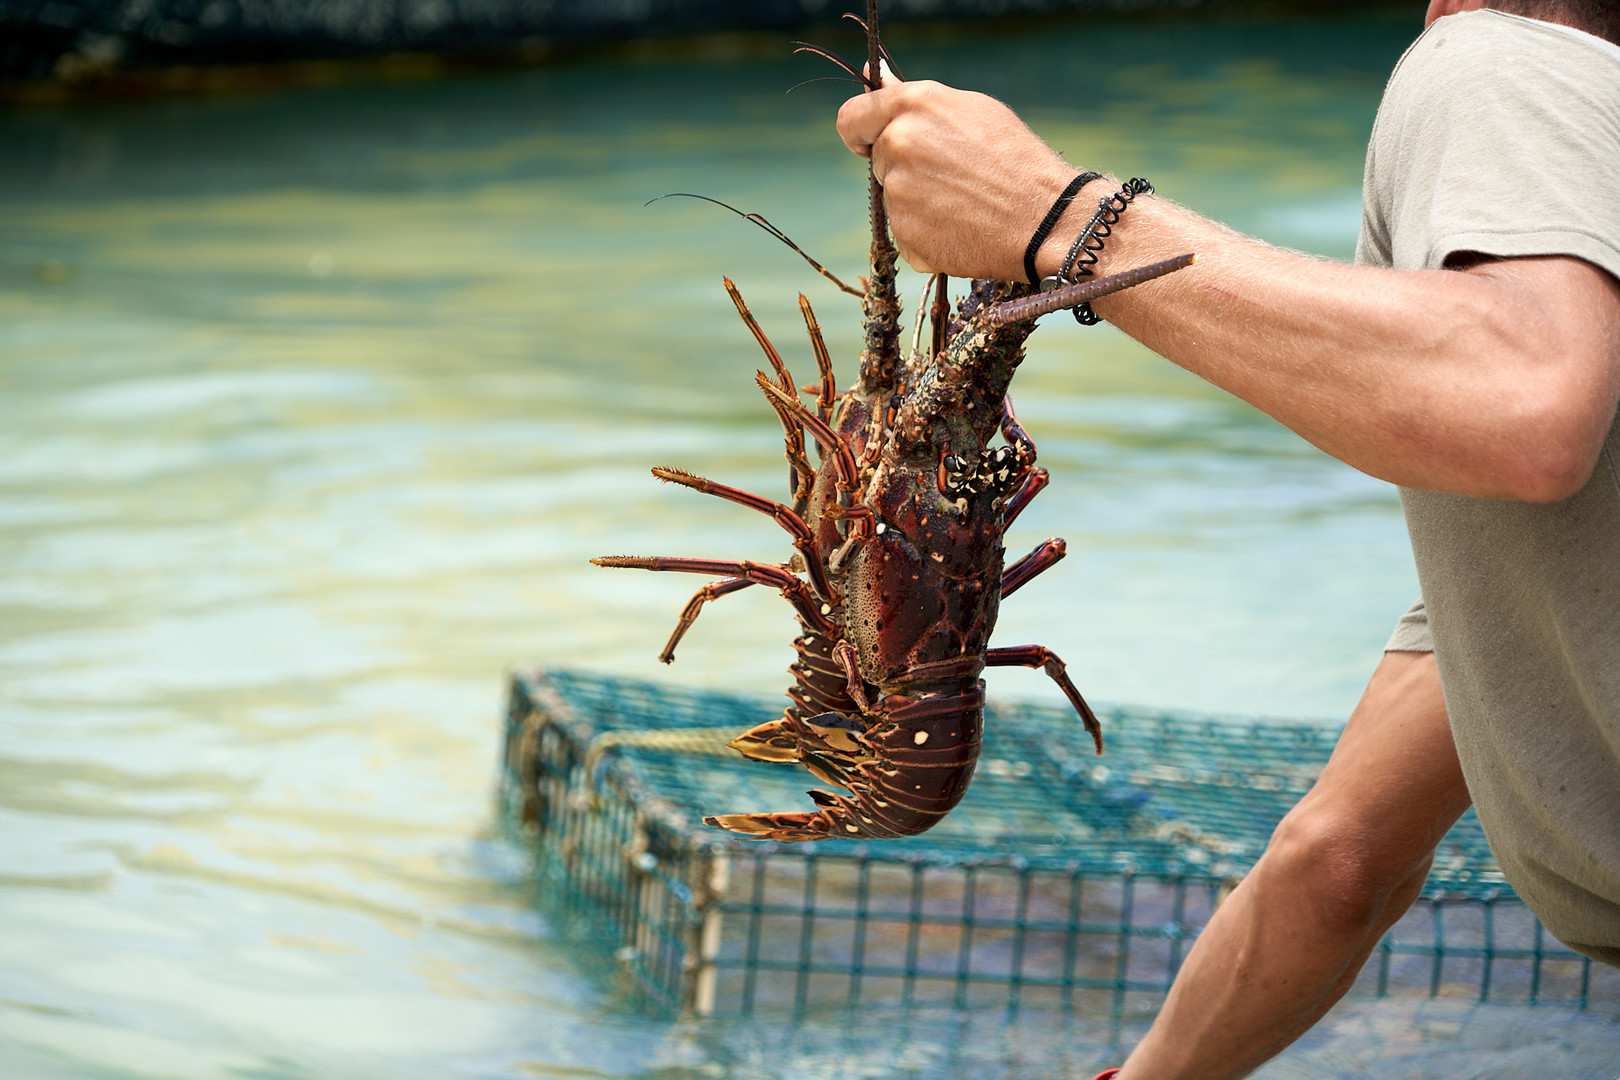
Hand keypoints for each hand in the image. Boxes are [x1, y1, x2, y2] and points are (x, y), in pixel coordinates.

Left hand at [836, 74, 1088, 279]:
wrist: (1045, 218)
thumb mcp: (971, 110)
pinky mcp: (906, 235)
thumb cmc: (1015, 158)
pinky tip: (963, 227)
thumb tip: (876, 77)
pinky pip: (907, 233)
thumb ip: (916, 101)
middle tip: (954, 176)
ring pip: (895, 198)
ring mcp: (899, 193)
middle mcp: (898, 146)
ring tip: (965, 202)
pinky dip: (928, 234)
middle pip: (879, 161)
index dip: (859, 132)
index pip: (851, 118)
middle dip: (905, 167)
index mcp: (912, 107)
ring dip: (919, 202)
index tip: (866, 143)